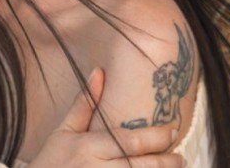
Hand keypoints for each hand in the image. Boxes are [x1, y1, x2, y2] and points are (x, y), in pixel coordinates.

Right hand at [29, 68, 184, 167]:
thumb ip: (85, 103)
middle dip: (165, 162)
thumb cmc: (50, 161)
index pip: (130, 141)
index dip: (155, 138)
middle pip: (141, 166)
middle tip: (180, 157)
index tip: (171, 132)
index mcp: (89, 147)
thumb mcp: (64, 131)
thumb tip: (99, 71)